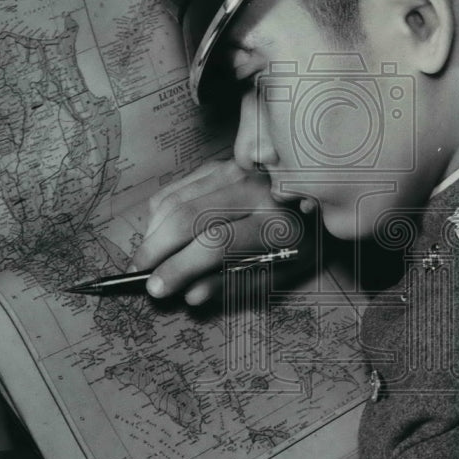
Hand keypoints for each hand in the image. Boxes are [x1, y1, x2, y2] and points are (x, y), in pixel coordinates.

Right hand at [131, 159, 313, 303]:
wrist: (321, 195)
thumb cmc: (302, 243)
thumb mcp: (281, 273)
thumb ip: (236, 284)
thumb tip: (189, 294)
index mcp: (277, 224)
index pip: (217, 244)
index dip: (181, 267)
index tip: (156, 289)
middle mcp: (255, 191)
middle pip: (189, 217)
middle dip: (156, 248)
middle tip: (137, 273)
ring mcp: (236, 172)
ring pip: (178, 199)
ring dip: (153, 231)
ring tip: (144, 258)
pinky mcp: (221, 164)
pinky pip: (178, 187)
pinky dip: (160, 212)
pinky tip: (157, 233)